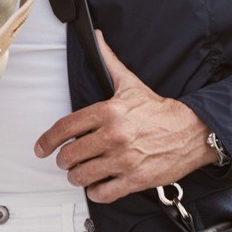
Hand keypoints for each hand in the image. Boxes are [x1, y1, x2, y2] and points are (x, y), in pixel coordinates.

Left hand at [34, 33, 215, 203]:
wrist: (191, 131)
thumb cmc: (158, 110)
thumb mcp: (130, 83)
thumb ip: (109, 62)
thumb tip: (97, 38)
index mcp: (108, 112)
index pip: (66, 127)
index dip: (48, 140)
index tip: (41, 149)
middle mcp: (113, 136)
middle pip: (70, 155)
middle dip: (63, 161)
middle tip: (66, 161)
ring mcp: (124, 160)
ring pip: (83, 176)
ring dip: (77, 177)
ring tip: (80, 174)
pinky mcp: (135, 179)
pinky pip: (104, 193)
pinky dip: (96, 192)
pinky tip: (97, 187)